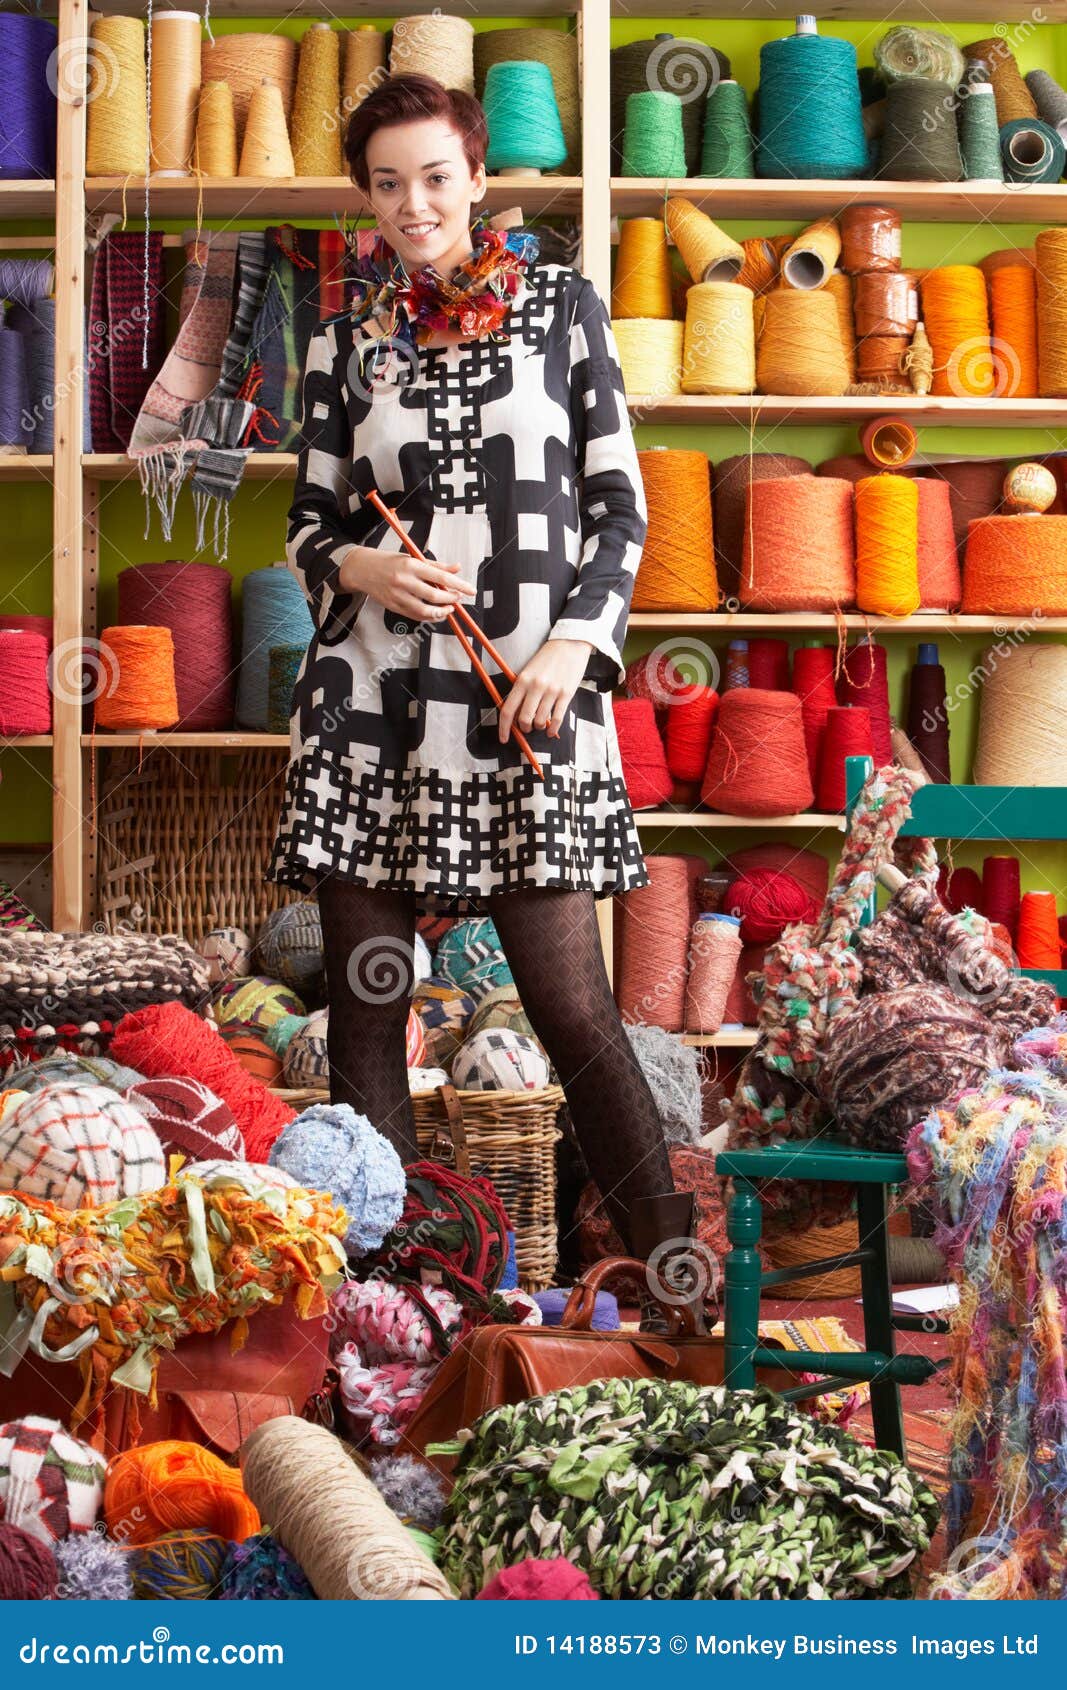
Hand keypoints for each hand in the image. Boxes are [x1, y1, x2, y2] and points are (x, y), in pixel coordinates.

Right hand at [339, 544, 476, 620]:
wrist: (362, 569)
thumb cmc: (389, 561)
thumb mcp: (412, 557)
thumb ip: (436, 565)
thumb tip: (457, 568)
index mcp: (411, 565)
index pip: (441, 576)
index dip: (459, 585)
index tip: (470, 590)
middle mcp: (404, 581)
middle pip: (434, 596)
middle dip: (451, 599)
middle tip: (458, 598)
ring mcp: (398, 596)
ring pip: (425, 611)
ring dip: (441, 612)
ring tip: (448, 608)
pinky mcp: (394, 607)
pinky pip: (415, 616)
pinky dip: (428, 616)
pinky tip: (435, 612)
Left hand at [497, 638, 593, 743]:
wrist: (570, 644)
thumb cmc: (548, 658)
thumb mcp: (528, 670)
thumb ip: (521, 690)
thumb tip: (515, 714)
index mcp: (522, 680)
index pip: (508, 710)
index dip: (504, 728)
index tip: (504, 738)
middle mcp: (536, 686)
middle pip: (524, 719)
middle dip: (524, 728)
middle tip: (526, 728)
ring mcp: (552, 691)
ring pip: (540, 721)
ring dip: (539, 727)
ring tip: (540, 724)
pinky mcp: (566, 694)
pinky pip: (558, 719)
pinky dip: (553, 730)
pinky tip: (551, 731)